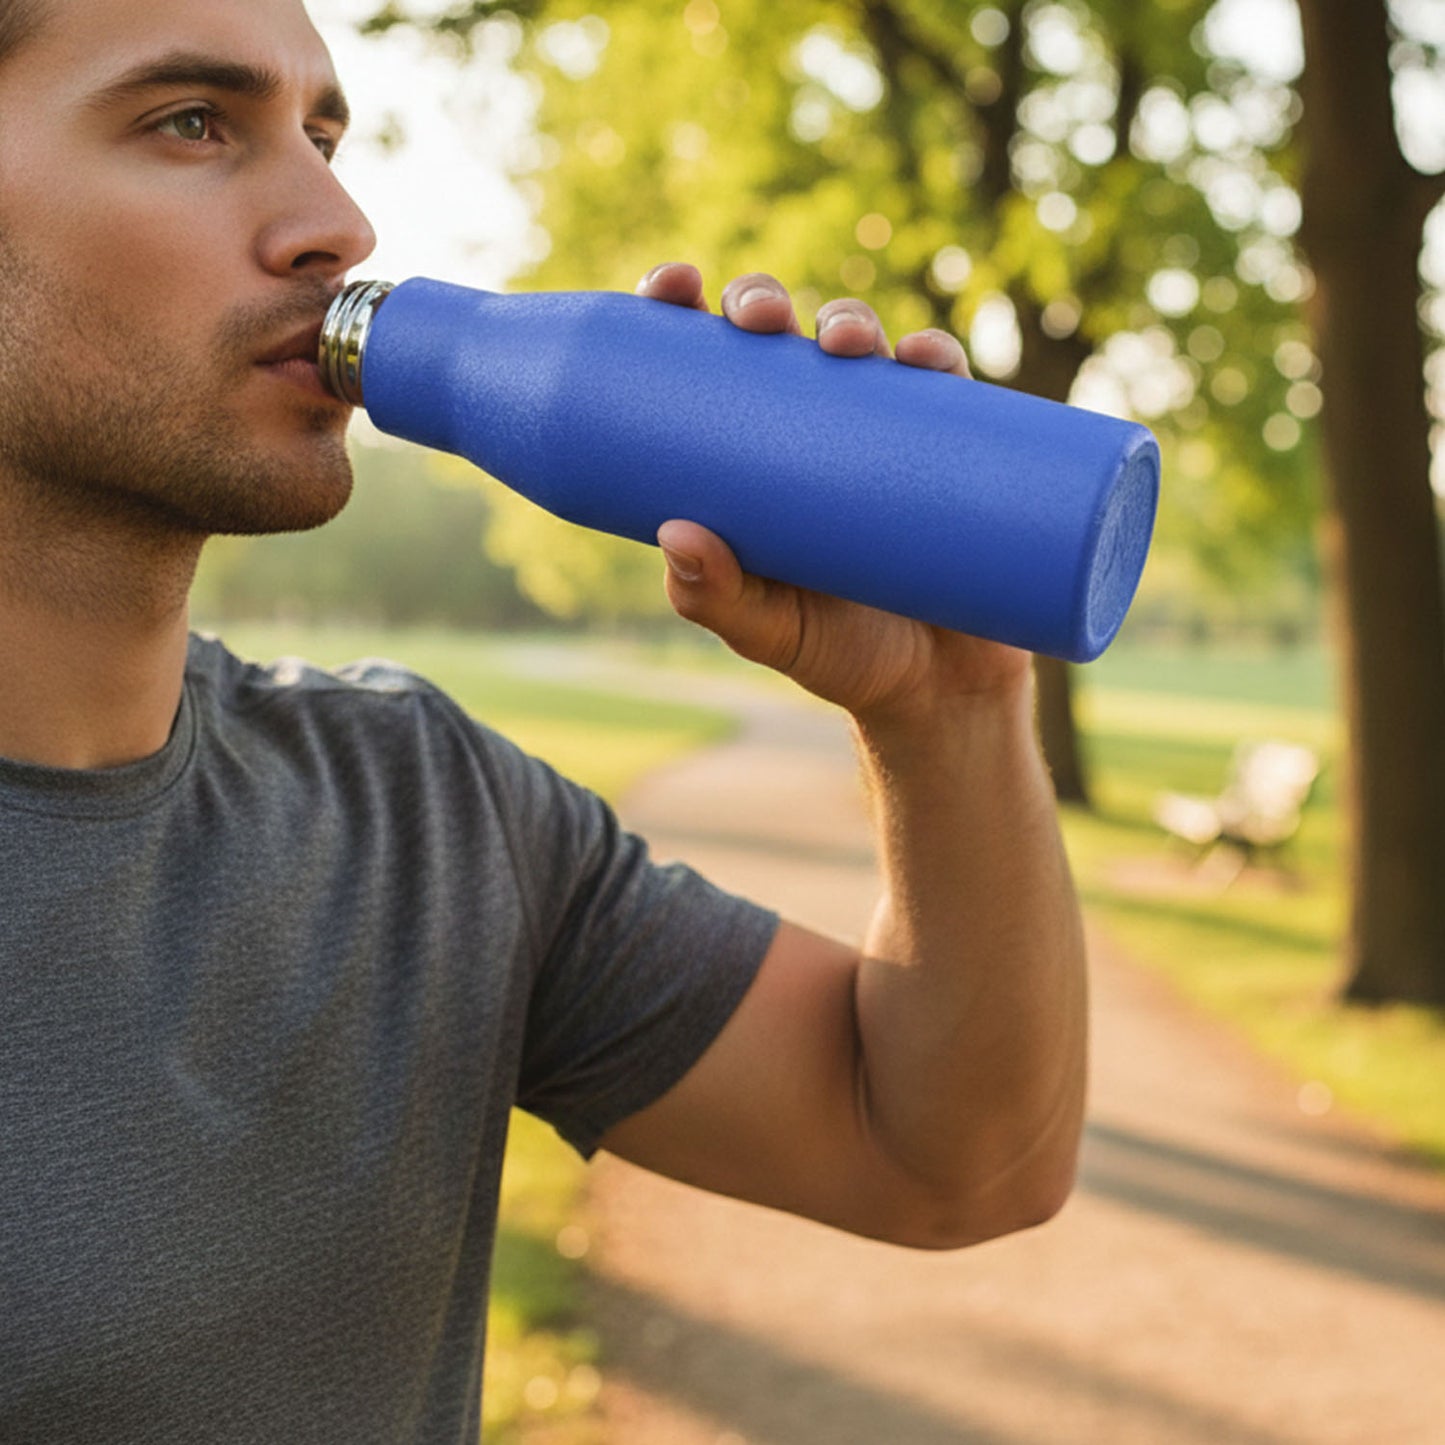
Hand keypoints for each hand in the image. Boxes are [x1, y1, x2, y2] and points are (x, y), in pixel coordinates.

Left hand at [634, 262, 1033, 725]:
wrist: (939, 693)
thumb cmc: (837, 653)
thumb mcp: (766, 631)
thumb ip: (715, 597)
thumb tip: (675, 534)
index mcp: (748, 456)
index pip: (706, 367)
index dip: (686, 310)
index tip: (674, 286)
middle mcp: (813, 431)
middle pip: (780, 338)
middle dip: (765, 302)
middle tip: (759, 319)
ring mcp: (885, 437)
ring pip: (864, 350)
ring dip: (851, 321)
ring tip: (846, 345)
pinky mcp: (954, 456)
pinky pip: (949, 393)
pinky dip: (939, 364)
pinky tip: (928, 360)